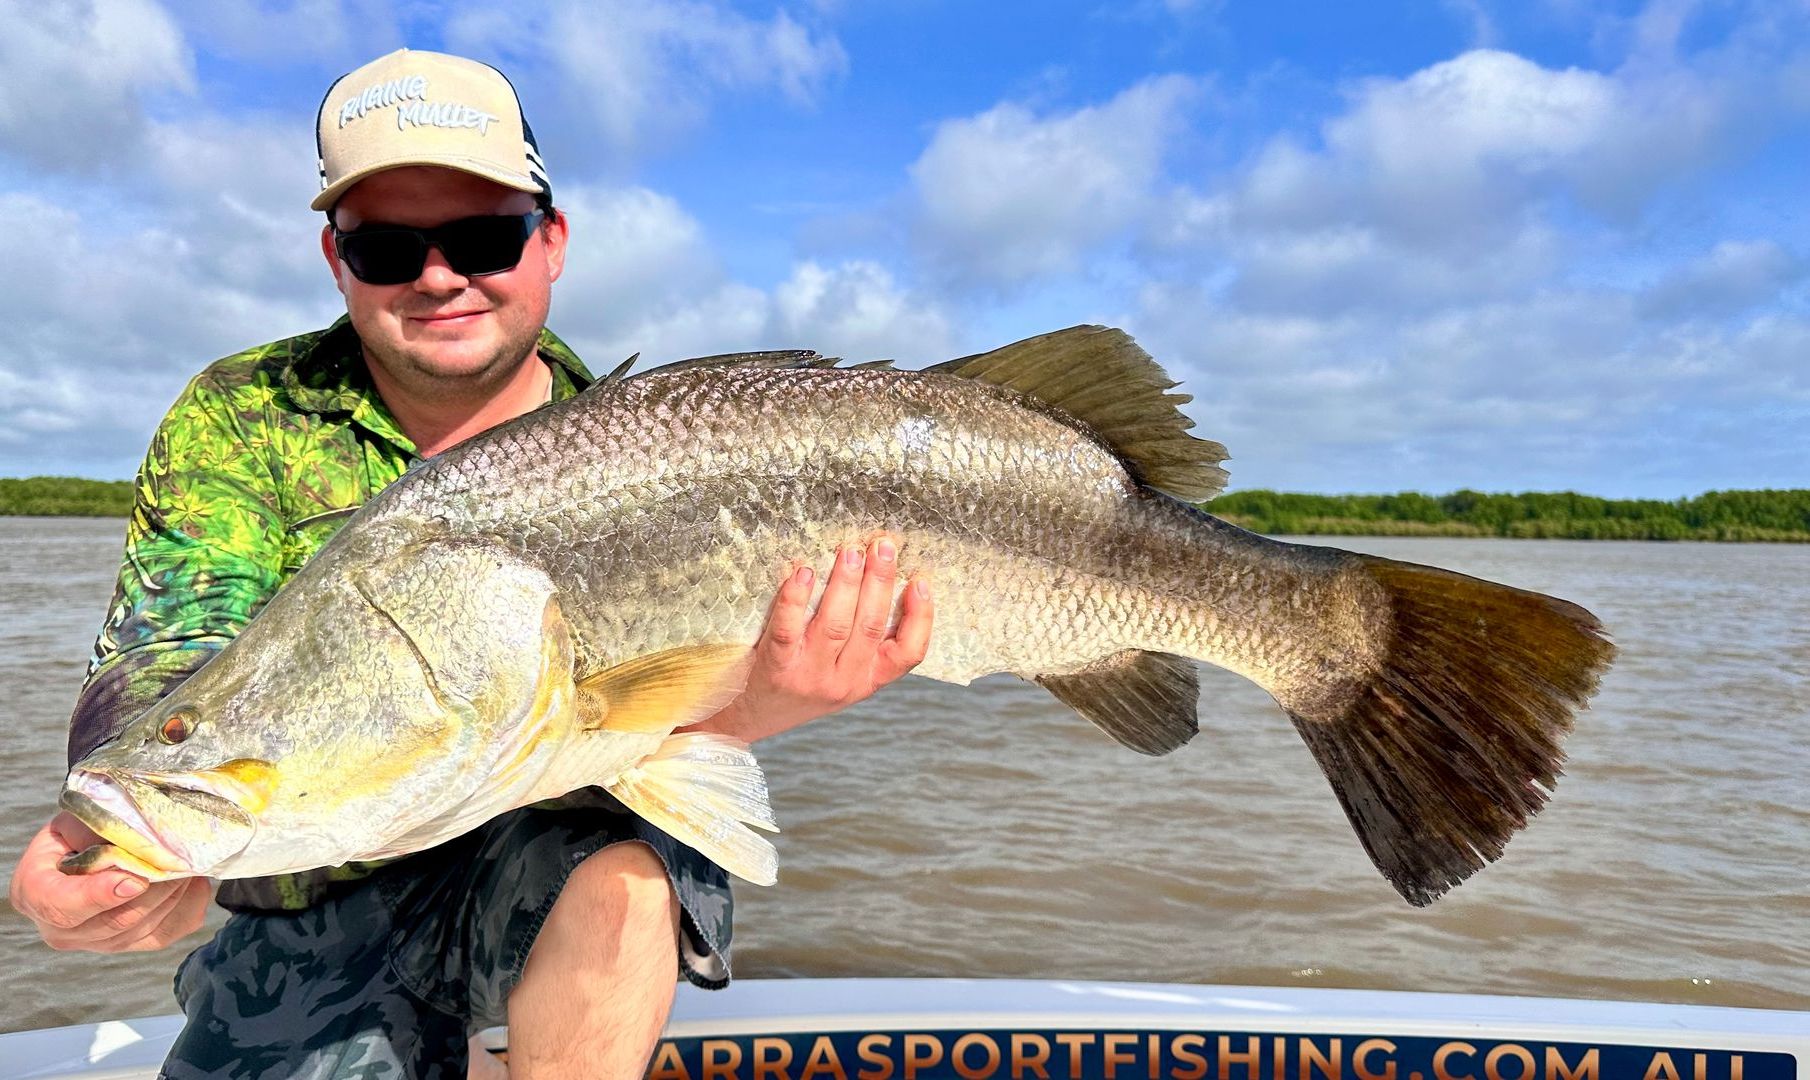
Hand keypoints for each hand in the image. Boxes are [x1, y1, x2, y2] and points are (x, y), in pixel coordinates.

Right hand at [8, 811, 211, 951]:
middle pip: (115, 921)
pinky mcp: (131, 945)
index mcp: (36, 895)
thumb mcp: (75, 821)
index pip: (63, 906)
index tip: (135, 881)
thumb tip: (138, 834)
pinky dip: (187, 907)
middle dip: (155, 888)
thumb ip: (96, 830)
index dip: (99, 896)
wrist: (86, 852)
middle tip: (181, 859)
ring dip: (174, 893)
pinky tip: (193, 882)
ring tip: (189, 862)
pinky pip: (166, 934)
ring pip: (144, 928)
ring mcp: (98, 944)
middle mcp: (63, 931)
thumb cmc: (78, 834)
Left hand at [699, 534, 932, 742]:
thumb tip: (879, 581)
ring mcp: (810, 676)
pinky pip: (788, 629)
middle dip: (880, 581)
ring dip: (845, 583)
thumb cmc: (797, 687)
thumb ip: (860, 643)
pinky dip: (796, 599)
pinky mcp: (776, 668)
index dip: (921, 617)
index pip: (908, 654)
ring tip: (850, 551)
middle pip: (871, 626)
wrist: (748, 720)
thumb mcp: (840, 675)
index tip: (921, 581)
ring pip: (836, 624)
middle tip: (883, 546)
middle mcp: (843, 681)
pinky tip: (803, 573)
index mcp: (866, 680)